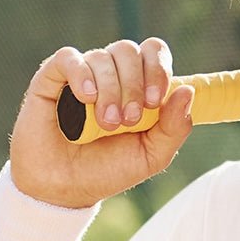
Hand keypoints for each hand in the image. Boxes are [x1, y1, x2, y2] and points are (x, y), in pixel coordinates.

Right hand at [8, 37, 193, 207]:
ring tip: (107, 123)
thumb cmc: (109, 170)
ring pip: (102, 56)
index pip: (154, 52)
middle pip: (129, 50)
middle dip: (135, 84)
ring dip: (111, 89)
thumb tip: (188, 91)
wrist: (66, 189)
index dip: (158, 68)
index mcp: (138, 85)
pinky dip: (81, 73)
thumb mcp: (152, 155)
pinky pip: (68, 58)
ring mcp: (81, 75)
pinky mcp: (50, 80)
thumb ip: (174, 127)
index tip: (156, 100)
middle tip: (130, 119)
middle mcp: (110, 74)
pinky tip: (87, 97)